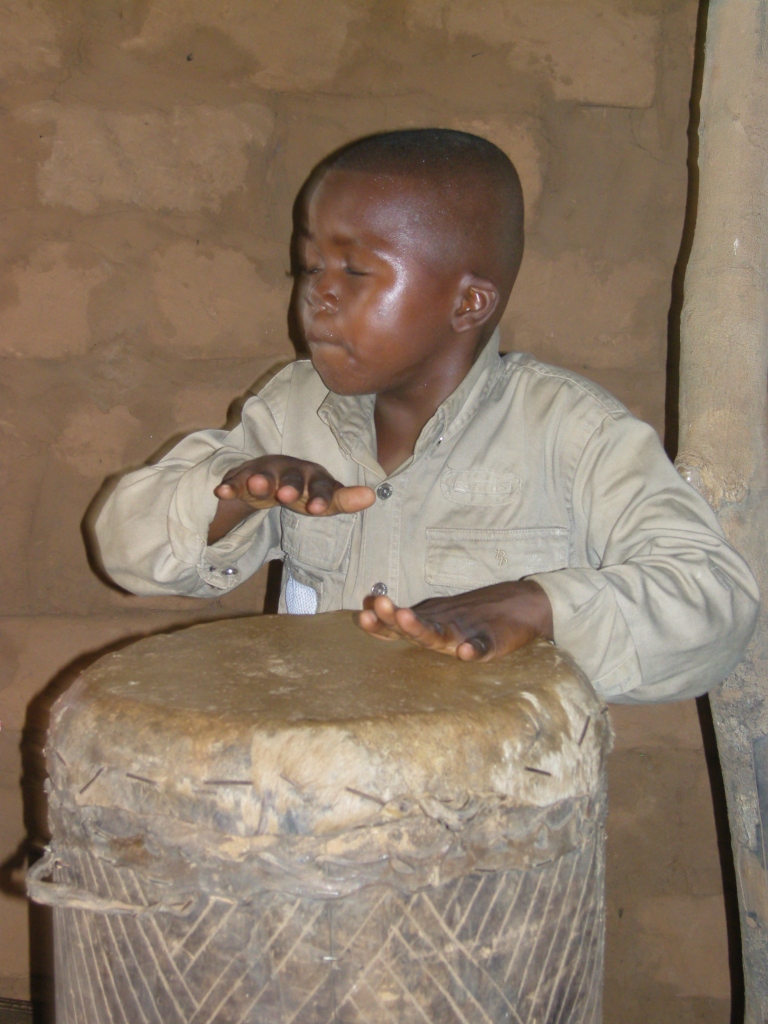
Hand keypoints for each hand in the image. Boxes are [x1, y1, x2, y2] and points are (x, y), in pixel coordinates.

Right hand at [208, 455, 374, 543]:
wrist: (274, 478)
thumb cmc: (305, 491)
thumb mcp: (325, 499)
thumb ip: (345, 500)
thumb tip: (371, 497)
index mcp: (314, 476)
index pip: (320, 486)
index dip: (319, 496)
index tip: (317, 510)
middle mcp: (290, 470)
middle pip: (290, 477)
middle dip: (288, 485)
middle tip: (286, 495)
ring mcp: (266, 472)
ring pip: (263, 475)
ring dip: (259, 480)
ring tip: (254, 486)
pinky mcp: (244, 477)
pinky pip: (236, 481)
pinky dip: (230, 485)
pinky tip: (222, 491)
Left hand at [356, 580, 553, 660]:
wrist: (522, 605)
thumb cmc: (475, 616)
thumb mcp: (442, 618)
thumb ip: (412, 620)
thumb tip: (370, 611)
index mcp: (431, 626)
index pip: (399, 628)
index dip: (381, 624)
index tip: (364, 614)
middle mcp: (444, 627)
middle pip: (415, 626)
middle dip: (394, 618)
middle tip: (378, 605)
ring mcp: (466, 633)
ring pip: (442, 633)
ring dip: (422, 627)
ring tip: (403, 616)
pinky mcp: (491, 640)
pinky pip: (483, 646)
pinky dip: (476, 649)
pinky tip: (467, 652)